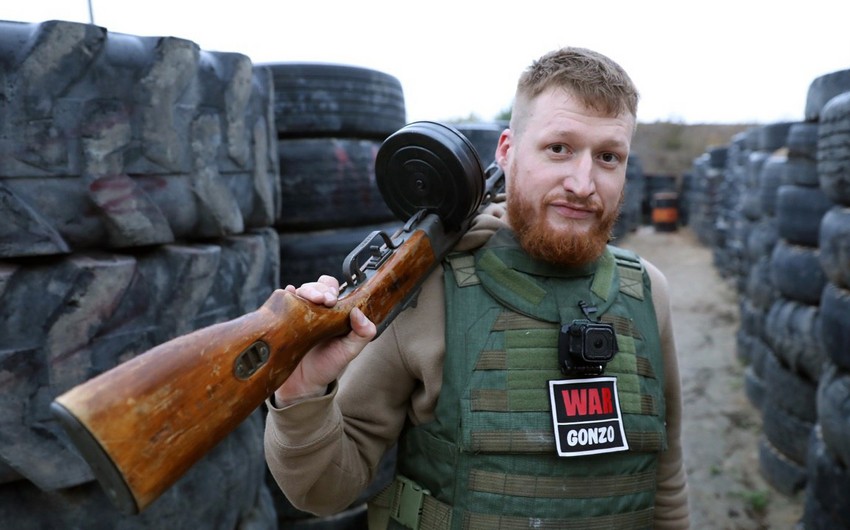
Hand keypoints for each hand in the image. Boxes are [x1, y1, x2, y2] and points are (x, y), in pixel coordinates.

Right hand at [273, 275, 375, 405]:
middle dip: (318, 288)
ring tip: (307, 298)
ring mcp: (299, 313)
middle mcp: (316, 309)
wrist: (303, 384)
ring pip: (300, 291)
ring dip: (305, 290)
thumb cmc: (329, 365)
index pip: (333, 289)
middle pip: (316, 286)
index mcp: (334, 312)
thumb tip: (358, 312)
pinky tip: (289, 293)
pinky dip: (286, 294)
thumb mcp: (350, 351)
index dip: (332, 290)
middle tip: (322, 300)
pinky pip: (283, 301)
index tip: (332, 300)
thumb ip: (362, 333)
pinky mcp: (284, 320)